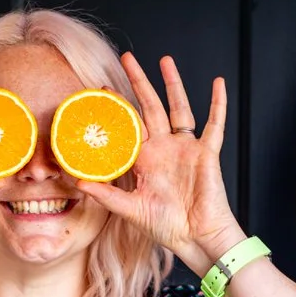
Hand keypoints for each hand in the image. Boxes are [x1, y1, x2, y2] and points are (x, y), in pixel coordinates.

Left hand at [75, 53, 243, 274]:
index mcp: (145, 160)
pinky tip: (218, 83)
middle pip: (150, 107)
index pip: (128, 127)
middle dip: (139, 83)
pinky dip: (218, 104)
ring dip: (172, 83)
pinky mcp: (206, 153)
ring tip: (164, 60)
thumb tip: (77, 181)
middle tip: (127, 59)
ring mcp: (185, 148)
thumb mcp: (129, 209)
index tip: (100, 90)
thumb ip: (105, 194)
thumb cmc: (166, 226)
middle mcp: (164, 149)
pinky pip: (214, 124)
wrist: (195, 237)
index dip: (116, 109)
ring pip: (178, 107)